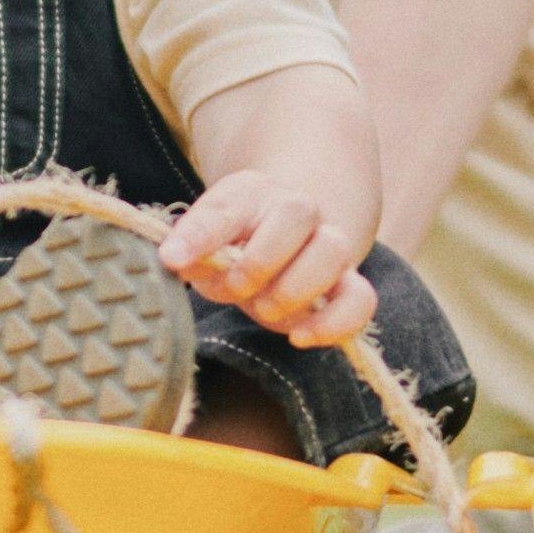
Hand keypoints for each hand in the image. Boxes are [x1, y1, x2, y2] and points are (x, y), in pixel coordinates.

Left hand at [161, 172, 378, 347]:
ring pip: (334, 250)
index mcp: (252, 195)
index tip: (173, 259)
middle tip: (237, 288)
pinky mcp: (348, 284)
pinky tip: (301, 338)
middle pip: (298, 212)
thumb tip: (172, 258)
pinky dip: (335, 322)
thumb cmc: (235, 244)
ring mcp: (329, 245)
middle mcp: (299, 210)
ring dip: (295, 288)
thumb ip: (190, 250)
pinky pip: (361, 299)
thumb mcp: (204, 244)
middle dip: (260, 260)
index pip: (227, 207)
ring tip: (265, 309)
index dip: (200, 234)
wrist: (285, 241)